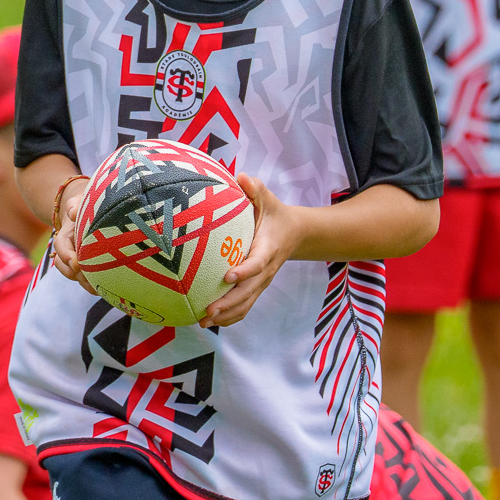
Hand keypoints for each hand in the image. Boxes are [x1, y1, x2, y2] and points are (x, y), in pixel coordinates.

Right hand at [50, 176, 93, 291]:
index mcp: (66, 234)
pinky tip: (104, 289)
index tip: (76, 263)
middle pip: (66, 266)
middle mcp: (69, 250)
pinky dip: (92, 285)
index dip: (66, 256)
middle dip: (75, 273)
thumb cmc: (88, 204)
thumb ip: (75, 203)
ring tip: (96, 288)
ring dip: (84, 283)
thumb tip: (73, 213)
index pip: (61, 246)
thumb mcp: (81, 199)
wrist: (94, 212)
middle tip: (88, 278)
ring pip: (75, 275)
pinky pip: (86, 279)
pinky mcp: (89, 267)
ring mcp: (78, 259)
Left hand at [202, 175, 304, 326]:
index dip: (244, 271)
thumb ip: (255, 189)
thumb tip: (241, 177)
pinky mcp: (257, 288)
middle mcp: (266, 269)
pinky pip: (245, 306)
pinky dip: (230, 317)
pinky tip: (210, 322)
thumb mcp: (268, 198)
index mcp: (268, 248)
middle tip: (209, 310)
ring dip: (227, 315)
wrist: (295, 234)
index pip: (257, 263)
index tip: (227, 276)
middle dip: (229, 303)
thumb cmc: (274, 214)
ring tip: (204, 322)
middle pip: (249, 291)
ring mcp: (262, 282)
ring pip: (246, 303)